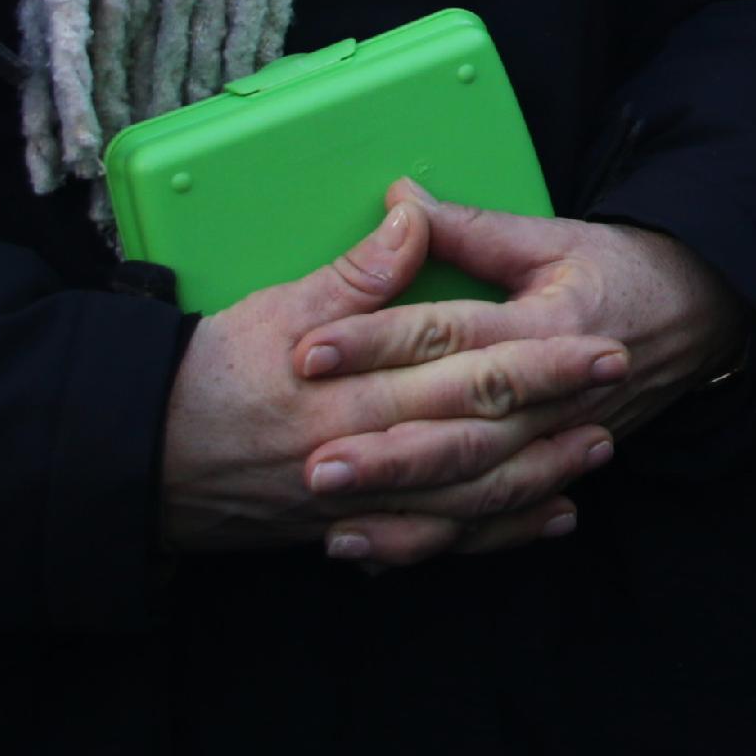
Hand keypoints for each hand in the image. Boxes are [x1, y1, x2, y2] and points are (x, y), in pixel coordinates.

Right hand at [155, 191, 607, 566]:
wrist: (138, 463)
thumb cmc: (205, 377)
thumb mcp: (273, 311)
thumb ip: (353, 274)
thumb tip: (412, 215)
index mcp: (347, 393)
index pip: (460, 369)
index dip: (534, 356)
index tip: (595, 336)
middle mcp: (362, 457)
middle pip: (477, 434)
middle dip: (554, 411)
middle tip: (617, 381)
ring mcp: (360, 505)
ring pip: (468, 497)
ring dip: (538, 476)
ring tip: (598, 451)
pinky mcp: (351, 532)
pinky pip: (435, 541)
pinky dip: (493, 534)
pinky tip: (542, 517)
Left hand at [281, 186, 751, 568]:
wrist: (704, 314)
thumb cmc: (621, 269)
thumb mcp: (551, 237)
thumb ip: (469, 228)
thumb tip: (396, 200)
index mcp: (551, 324)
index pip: (453, 335)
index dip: (379, 342)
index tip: (310, 351)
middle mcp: (557, 394)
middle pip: (463, 429)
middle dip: (387, 452)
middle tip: (313, 464)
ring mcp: (559, 443)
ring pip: (476, 488)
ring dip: (404, 508)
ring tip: (331, 518)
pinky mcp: (555, 472)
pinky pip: (491, 522)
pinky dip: (434, 542)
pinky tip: (372, 554)